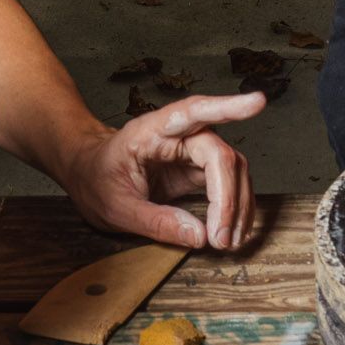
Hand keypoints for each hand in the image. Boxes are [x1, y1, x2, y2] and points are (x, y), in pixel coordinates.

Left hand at [56, 92, 266, 249]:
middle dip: (228, 198)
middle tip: (222, 239)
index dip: (227, 107)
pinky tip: (231, 232)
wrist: (87, 173)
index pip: (193, 112)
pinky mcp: (196, 170)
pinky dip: (234, 209)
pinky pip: (226, 184)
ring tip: (227, 241)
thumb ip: (155, 221)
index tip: (257, 102)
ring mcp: (190, 151)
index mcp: (151, 131)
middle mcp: (177, 135)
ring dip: (237, 206)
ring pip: (232, 169)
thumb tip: (199, 235)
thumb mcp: (115, 207)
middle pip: (220, 154)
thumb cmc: (96, 179)